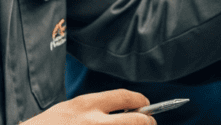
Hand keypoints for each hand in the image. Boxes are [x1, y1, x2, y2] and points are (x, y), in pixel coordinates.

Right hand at [22, 89, 154, 124]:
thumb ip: (96, 108)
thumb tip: (127, 111)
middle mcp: (94, 122)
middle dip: (148, 122)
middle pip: (137, 121)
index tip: (146, 105)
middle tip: (149, 122)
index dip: (141, 101)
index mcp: (87, 105)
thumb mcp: (71, 108)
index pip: (125, 97)